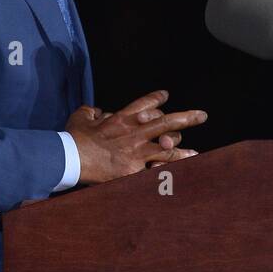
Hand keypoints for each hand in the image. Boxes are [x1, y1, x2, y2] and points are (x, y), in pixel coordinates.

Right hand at [66, 91, 205, 184]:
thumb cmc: (73, 136)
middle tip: (201, 116)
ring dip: (182, 150)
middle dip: (187, 118)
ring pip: (167, 148)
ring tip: (195, 153)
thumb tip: (97, 112)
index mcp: (122, 118)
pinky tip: (175, 176)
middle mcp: (135, 132)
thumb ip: (92, 112)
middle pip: (166, 122)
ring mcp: (136, 152)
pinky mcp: (133, 171)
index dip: (156, 99)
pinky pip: (155, 172)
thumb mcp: (81, 116)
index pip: (144, 104)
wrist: (71, 156)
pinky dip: (167, 173)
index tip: (165, 95)